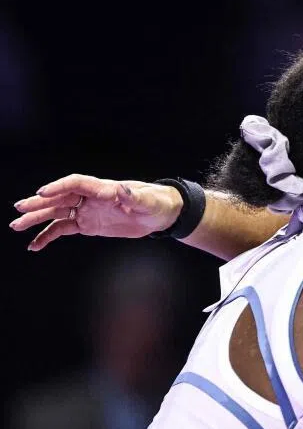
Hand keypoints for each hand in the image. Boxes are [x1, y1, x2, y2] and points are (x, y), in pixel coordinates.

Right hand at [10, 174, 183, 250]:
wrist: (160, 214)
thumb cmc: (156, 203)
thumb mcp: (148, 201)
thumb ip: (133, 196)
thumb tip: (121, 190)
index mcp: (103, 188)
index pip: (76, 183)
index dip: (59, 187)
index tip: (43, 193)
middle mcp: (90, 198)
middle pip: (60, 198)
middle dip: (39, 204)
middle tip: (19, 209)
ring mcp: (87, 211)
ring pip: (57, 213)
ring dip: (38, 219)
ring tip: (17, 226)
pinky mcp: (88, 225)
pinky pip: (64, 229)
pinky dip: (49, 236)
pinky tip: (35, 245)